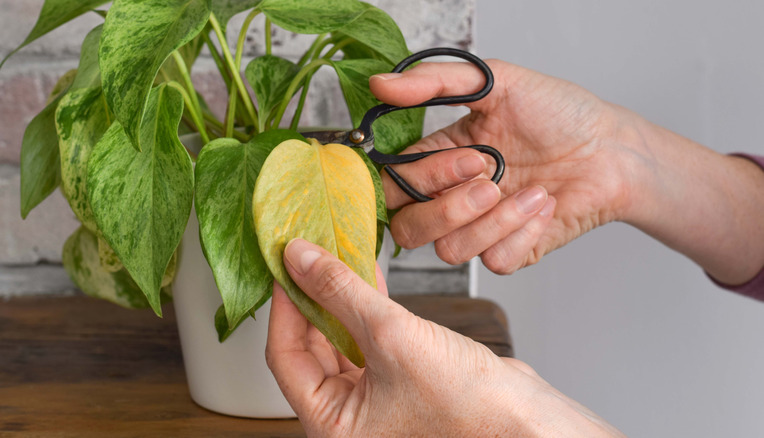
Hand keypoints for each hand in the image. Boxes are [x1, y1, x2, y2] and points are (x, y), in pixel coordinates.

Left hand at [266, 238, 624, 436]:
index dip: (284, 304)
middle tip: (307, 251)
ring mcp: (374, 397)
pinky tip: (365, 270)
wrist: (528, 418)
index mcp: (331, 425)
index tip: (285, 263)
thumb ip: (341, 293)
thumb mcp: (392, 337)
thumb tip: (299, 259)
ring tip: (335, 250)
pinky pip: (369, 337)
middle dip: (311, 295)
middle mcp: (348, 416)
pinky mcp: (399, 377)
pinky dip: (366, 304)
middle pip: (311, 346)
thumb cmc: (468, 406)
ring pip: (341, 337)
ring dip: (340, 295)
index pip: (285, 356)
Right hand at [372, 60, 763, 282]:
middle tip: (492, 177)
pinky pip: (493, 262)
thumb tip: (379, 85)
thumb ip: (436, 81)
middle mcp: (451, 198)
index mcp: (438, 160)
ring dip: (496, 220)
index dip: (422, 180)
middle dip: (450, 207)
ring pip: (449, 251)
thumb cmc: (559, 113)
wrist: (613, 150)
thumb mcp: (497, 82)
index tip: (471, 155)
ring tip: (533, 191)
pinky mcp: (510, 252)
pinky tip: (545, 207)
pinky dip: (523, 233)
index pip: (392, 186)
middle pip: (408, 229)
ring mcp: (479, 229)